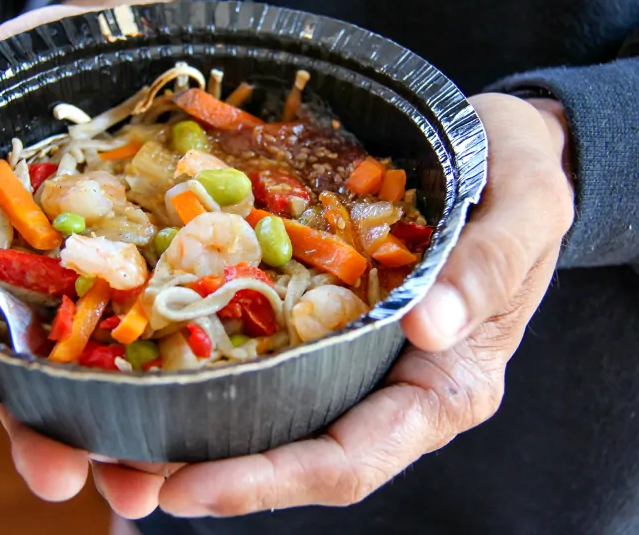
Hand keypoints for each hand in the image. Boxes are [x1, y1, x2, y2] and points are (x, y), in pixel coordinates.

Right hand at [0, 0, 180, 513]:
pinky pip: (181, 346)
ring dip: (117, 442)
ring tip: (142, 482)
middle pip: (33, 387)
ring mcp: (116, 299)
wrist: (131, 46)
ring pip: (109, 388)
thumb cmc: (35, 64)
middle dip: (41, 436)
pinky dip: (186, 391)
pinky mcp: (177, 287)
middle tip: (57, 475)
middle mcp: (47, 300)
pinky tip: (201, 424)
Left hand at [98, 93, 575, 518]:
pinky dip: (208, 371)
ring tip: (112, 442)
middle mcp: (390, 390)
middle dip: (209, 474)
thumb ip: (487, 268)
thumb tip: (428, 328)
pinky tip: (152, 364)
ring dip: (192, 435)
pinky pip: (263, 357)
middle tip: (121, 474)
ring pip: (270, 417)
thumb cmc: (525, 175)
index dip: (269, 481)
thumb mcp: (526, 208)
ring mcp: (354, 359)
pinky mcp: (325, 322)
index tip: (187, 487)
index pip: (351, 458)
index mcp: (445, 388)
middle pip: (294, 454)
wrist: (506, 150)